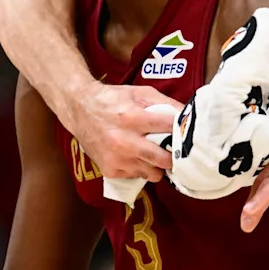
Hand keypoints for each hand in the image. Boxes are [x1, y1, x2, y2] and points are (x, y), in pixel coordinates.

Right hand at [61, 82, 182, 181]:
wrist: (80, 110)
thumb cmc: (113, 99)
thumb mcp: (140, 93)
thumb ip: (165, 102)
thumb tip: (188, 114)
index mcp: (133, 118)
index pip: (169, 128)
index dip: (181, 130)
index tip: (187, 133)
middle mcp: (124, 141)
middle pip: (164, 160)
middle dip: (173, 156)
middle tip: (174, 151)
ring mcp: (116, 158)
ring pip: (152, 173)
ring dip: (157, 165)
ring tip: (155, 155)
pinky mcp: (110, 169)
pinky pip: (136, 176)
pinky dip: (140, 169)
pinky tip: (137, 157)